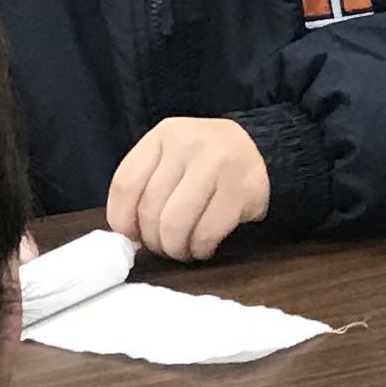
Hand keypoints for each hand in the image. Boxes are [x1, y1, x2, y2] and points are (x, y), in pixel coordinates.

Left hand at [106, 116, 273, 263]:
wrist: (263, 149)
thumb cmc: (206, 161)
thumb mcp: (171, 156)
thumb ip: (146, 184)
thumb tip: (129, 235)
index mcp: (164, 135)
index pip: (125, 184)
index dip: (122, 220)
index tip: (131, 237)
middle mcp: (189, 144)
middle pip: (150, 208)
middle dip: (153, 240)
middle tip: (163, 247)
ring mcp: (218, 164)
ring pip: (175, 223)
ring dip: (175, 248)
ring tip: (181, 250)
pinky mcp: (243, 189)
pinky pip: (207, 232)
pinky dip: (200, 248)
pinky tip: (202, 247)